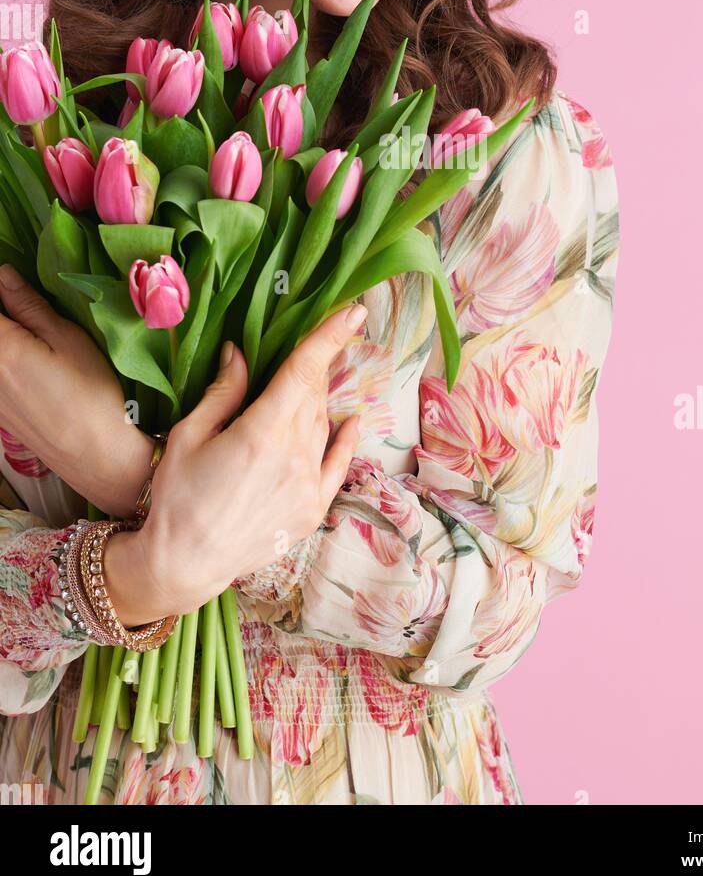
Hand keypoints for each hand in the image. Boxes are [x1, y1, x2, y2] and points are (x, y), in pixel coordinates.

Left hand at [0, 264, 153, 515]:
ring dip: (9, 335)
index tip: (11, 281)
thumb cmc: (93, 393)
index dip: (1, 288)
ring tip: (31, 330)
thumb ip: (29, 306)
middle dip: (7, 316)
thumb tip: (3, 275)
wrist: (98, 457)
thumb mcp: (69, 340)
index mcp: (1, 348)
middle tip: (23, 304)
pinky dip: (7, 356)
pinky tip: (28, 355)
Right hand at [116, 304, 366, 620]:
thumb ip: (223, 392)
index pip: (304, 370)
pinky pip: (338, 464)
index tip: (353, 311)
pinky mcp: (312, 510)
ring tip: (303, 387)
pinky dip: (347, 439)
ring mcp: (308, 486)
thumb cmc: (176, 497)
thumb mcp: (189, 436)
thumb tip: (242, 353)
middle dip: (315, 366)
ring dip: (317, 400)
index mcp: (262, 432)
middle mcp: (294, 456)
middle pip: (314, 394)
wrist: (183, 564)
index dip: (330, 336)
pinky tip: (352, 420)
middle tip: (310, 347)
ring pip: (323, 425)